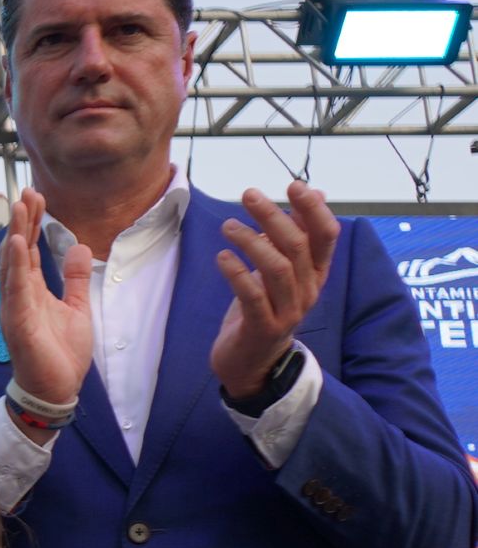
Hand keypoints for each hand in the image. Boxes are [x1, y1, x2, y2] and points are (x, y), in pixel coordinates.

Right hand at [0, 187, 95, 413]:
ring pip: (13, 264)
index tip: (37, 198)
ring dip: (15, 234)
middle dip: (22, 221)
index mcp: (31, 291)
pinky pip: (15, 288)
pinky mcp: (18, 321)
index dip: (33, 224)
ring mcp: (15, 307)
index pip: (29, 250)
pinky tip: (17, 242)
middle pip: (18, 250)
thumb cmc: (60, 353)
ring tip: (19, 207)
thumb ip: (73, 279)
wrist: (56, 389)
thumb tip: (77, 247)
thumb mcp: (76, 307)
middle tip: (27, 191)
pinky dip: (15, 264)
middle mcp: (17, 295)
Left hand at [211, 181, 339, 398]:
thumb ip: (296, 234)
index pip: (326, 235)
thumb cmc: (265, 307)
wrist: (252, 362)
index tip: (293, 185)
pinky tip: (222, 256)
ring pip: (277, 268)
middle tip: (249, 196)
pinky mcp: (263, 327)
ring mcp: (288, 311)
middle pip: (298, 246)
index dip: (313, 209)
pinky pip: (252, 295)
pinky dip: (236, 272)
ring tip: (227, 225)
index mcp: (317, 273)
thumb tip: (315, 191)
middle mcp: (308, 290)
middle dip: (274, 216)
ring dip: (251, 241)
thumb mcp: (282, 269)